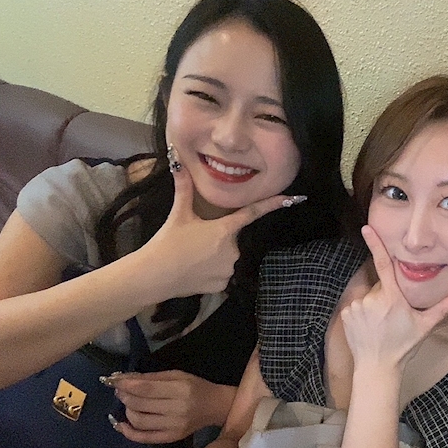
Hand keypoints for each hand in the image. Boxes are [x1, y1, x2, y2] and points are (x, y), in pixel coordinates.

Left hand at [109, 371, 235, 443]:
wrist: (215, 406)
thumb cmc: (196, 386)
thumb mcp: (177, 375)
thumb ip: (151, 378)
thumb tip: (124, 378)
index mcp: (180, 390)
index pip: (146, 388)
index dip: (125, 384)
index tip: (112, 380)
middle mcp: (176, 410)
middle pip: (140, 404)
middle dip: (124, 396)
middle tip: (119, 390)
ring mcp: (173, 426)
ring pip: (139, 421)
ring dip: (126, 411)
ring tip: (126, 403)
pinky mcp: (171, 438)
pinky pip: (144, 438)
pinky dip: (128, 432)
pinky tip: (120, 424)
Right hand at [138, 160, 304, 299]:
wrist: (154, 275)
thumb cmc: (167, 242)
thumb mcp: (178, 214)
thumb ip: (184, 188)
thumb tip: (177, 161)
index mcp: (224, 229)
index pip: (253, 213)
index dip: (273, 204)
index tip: (293, 198)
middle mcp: (232, 250)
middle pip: (232, 239)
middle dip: (218, 239)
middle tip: (196, 243)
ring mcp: (229, 269)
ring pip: (227, 258)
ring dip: (214, 257)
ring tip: (192, 258)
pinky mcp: (222, 285)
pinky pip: (222, 275)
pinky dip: (211, 273)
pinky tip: (194, 272)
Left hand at [340, 226, 447, 368]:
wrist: (377, 367)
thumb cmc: (404, 347)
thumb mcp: (425, 326)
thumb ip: (444, 307)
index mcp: (393, 298)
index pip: (384, 265)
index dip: (375, 244)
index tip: (367, 228)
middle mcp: (373, 299)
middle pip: (380, 287)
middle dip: (386, 296)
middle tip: (393, 317)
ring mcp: (357, 306)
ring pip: (368, 297)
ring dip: (373, 306)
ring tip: (380, 325)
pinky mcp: (346, 314)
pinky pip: (356, 306)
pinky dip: (361, 313)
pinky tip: (368, 327)